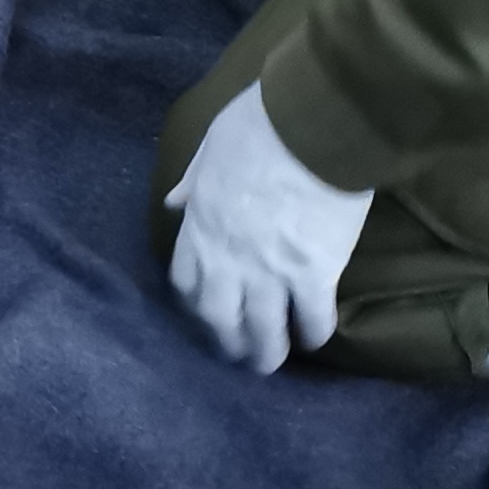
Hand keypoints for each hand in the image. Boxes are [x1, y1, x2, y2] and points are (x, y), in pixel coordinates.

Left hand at [163, 82, 371, 374]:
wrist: (312, 126)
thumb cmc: (260, 125)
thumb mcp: (211, 147)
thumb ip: (193, 181)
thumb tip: (172, 202)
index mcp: (201, 225)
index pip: (185, 280)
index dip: (193, 302)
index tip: (204, 310)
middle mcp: (229, 257)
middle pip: (218, 316)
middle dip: (226, 340)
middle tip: (237, 354)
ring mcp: (270, 270)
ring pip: (262, 328)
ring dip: (266, 351)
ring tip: (270, 363)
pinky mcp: (315, 273)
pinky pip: (312, 317)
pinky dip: (313, 332)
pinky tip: (316, 338)